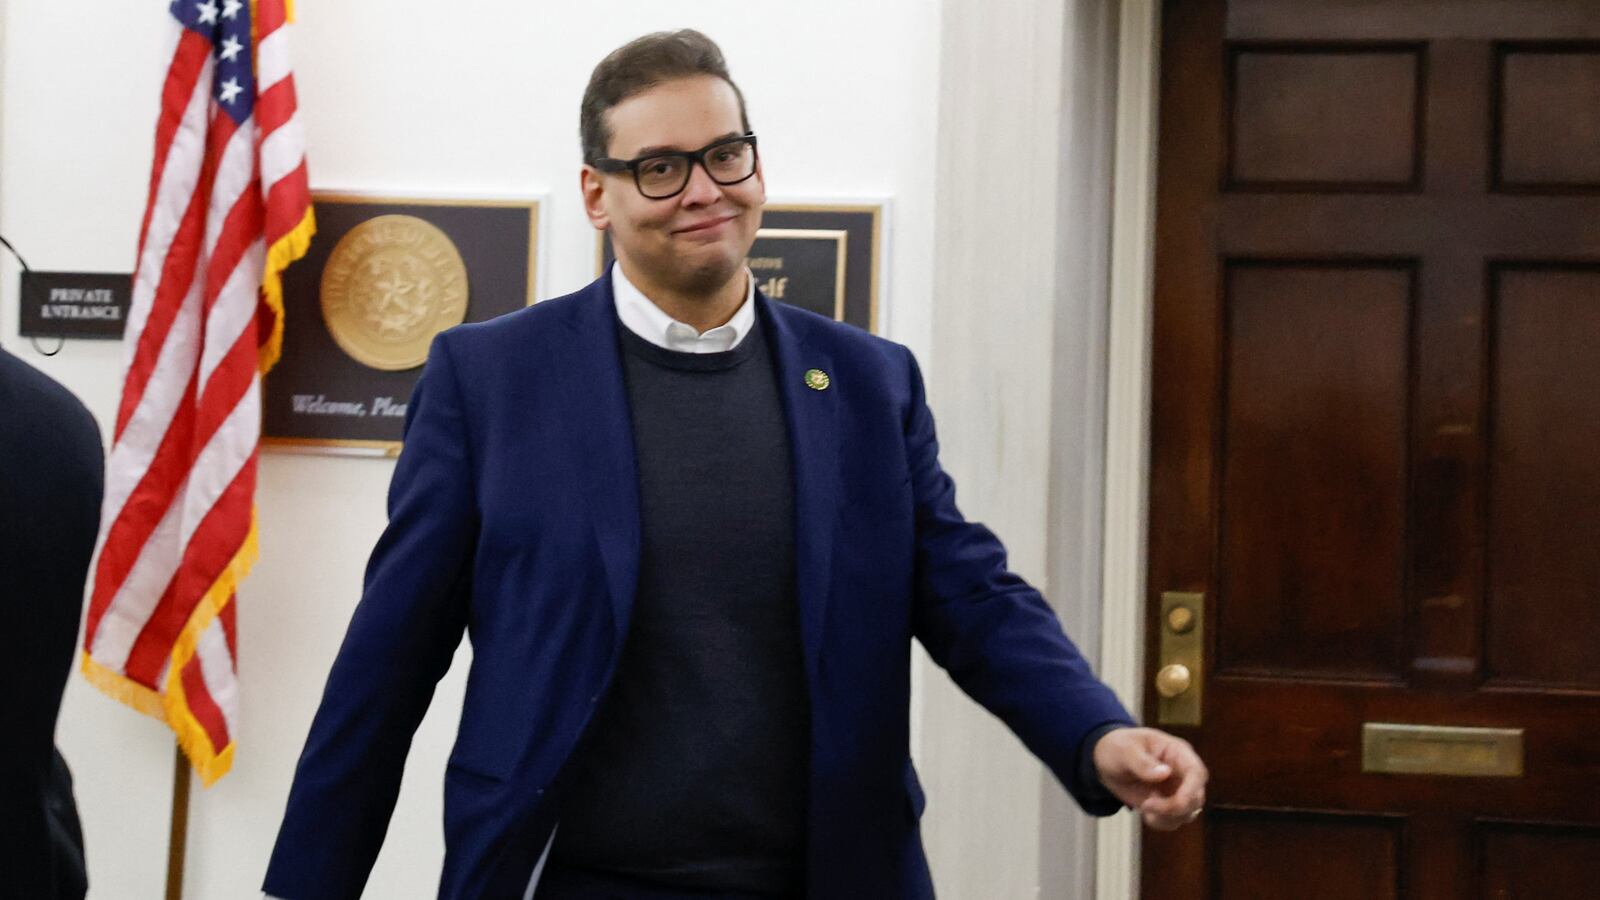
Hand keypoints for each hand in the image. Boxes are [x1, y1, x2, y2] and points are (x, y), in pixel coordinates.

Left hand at [1091, 726, 1206, 830]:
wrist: (1106, 761)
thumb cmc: (1118, 747)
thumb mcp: (1125, 750)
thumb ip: (1143, 762)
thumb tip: (1165, 773)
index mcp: (1177, 752)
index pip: (1197, 773)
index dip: (1192, 790)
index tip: (1175, 802)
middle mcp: (1182, 772)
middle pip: (1196, 797)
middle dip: (1175, 808)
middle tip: (1147, 805)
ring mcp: (1177, 789)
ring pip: (1188, 813)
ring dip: (1168, 818)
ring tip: (1144, 807)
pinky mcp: (1168, 804)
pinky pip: (1174, 820)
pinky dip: (1162, 822)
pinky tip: (1145, 814)